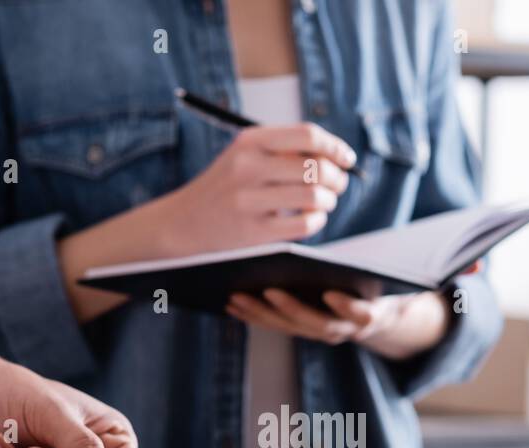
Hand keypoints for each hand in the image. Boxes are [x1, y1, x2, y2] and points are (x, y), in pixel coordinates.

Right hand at [158, 124, 355, 255]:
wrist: (181, 222)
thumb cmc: (225, 187)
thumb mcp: (244, 155)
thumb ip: (283, 150)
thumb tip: (335, 155)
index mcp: (250, 141)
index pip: (307, 135)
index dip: (335, 147)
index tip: (347, 159)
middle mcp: (248, 166)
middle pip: (316, 167)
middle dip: (337, 178)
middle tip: (338, 185)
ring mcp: (248, 200)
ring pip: (313, 196)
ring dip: (329, 200)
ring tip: (324, 203)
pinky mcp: (252, 231)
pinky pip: (304, 224)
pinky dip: (317, 221)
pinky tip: (312, 219)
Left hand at [226, 288, 450, 360]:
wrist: (389, 316)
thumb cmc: (403, 286)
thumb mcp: (429, 279)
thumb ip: (456, 270)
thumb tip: (481, 264)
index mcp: (377, 314)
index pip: (365, 315)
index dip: (351, 309)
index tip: (335, 294)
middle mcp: (347, 329)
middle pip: (317, 323)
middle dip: (292, 309)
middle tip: (267, 288)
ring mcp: (322, 330)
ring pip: (289, 326)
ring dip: (262, 314)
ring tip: (236, 293)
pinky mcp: (302, 326)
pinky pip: (275, 323)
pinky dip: (253, 313)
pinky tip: (230, 297)